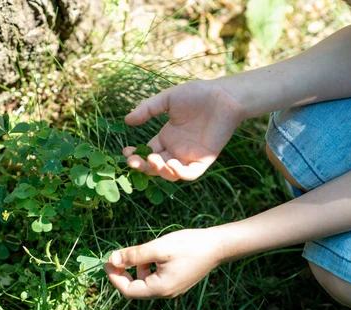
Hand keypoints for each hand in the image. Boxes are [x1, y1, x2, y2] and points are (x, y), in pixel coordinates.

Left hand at [104, 228, 228, 299]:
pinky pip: (155, 278)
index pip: (128, 290)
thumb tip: (111, 260)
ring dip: (137, 268)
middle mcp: (166, 293)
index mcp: (160, 288)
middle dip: (123, 272)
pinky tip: (153, 253)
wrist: (218, 246)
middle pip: (135, 288)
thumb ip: (134, 255)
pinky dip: (148, 267)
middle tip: (115, 256)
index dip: (114, 278)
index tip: (105, 263)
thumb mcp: (158, 248)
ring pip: (145, 282)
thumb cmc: (189, 245)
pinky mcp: (177, 281)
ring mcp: (173, 288)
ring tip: (141, 251)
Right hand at [124, 80, 244, 180]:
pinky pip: (189, 174)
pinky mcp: (203, 160)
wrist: (224, 96)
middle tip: (132, 161)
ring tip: (153, 159)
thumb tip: (127, 120)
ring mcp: (189, 156)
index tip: (126, 152)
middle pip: (154, 166)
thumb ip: (148, 109)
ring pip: (169, 174)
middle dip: (142, 167)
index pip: (147, 152)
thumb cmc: (198, 94)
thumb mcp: (168, 99)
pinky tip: (171, 163)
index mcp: (167, 137)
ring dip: (158, 171)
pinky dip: (178, 173)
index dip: (136, 155)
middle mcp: (176, 149)